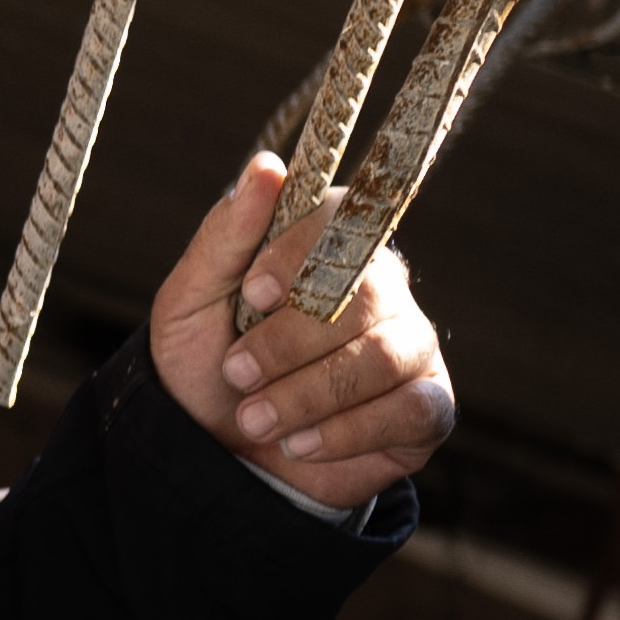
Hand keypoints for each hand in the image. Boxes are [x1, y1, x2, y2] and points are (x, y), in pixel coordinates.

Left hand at [154, 151, 457, 495]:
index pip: (346, 219)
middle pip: (367, 294)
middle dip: (290, 342)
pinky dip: (344, 432)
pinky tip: (298, 444)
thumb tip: (266, 167)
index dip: (302, 255)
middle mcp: (384, 288)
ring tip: (255, 418)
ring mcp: (412, 346)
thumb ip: (226, 236)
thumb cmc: (208, 365)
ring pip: (383, 355)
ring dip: (307, 394)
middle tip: (236, 372)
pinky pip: (408, 410)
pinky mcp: (427, 408)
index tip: (252, 295)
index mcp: (331, 247)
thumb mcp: (192, 301)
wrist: (218, 453)